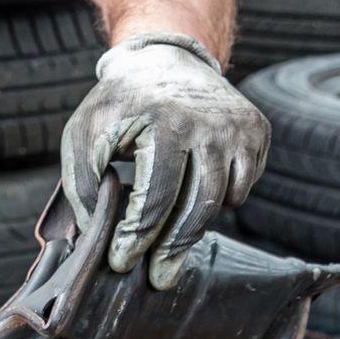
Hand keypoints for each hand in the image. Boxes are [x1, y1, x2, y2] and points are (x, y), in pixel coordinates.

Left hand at [60, 33, 268, 289]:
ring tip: (169, 250)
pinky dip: (221, 201)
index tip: (122, 263)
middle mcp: (207, 124)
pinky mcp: (256, 131)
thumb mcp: (83, 135)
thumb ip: (83, 184)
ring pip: (222, 200)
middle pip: (196, 207)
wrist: (164, 61)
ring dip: (194, 230)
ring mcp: (237, 128)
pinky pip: (243, 185)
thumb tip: (94, 235)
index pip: (155, 198)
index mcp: (162, 123)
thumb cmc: (116, 106)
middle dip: (171, 249)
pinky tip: (193, 198)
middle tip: (158, 278)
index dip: (137, 237)